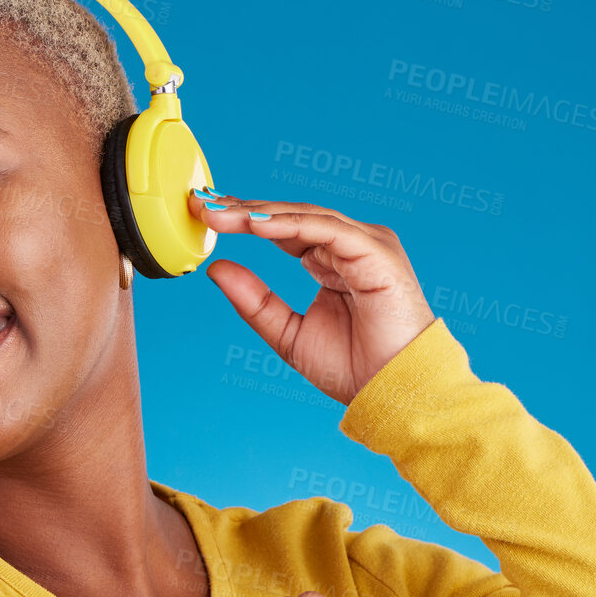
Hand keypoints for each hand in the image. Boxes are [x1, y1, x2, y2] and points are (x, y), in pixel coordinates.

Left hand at [189, 189, 437, 406]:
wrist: (392, 392)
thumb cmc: (354, 369)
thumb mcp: (288, 334)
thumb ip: (255, 302)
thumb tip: (216, 268)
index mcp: (332, 261)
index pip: (282, 229)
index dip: (243, 221)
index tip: (204, 216)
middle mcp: (350, 245)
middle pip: (289, 216)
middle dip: (243, 209)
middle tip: (203, 204)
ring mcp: (365, 244)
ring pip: (305, 216)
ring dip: (260, 213)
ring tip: (221, 214)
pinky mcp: (376, 250)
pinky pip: (326, 228)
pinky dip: (289, 224)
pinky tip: (255, 225)